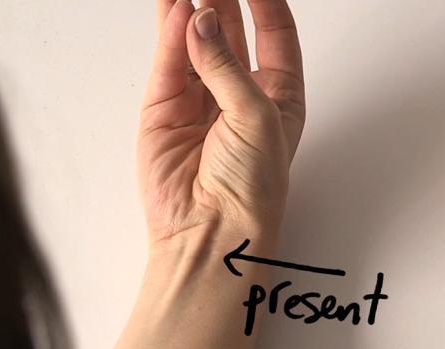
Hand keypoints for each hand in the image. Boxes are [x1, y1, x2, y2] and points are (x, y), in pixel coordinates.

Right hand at [138, 0, 305, 247]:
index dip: (267, 1)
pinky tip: (175, 8)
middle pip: (234, 29)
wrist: (212, 230)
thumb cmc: (252, 189)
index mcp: (279, 96)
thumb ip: (227, 65)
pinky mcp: (165, 106)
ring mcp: (201, 98)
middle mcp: (240, 93)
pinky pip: (169, 60)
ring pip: (195, 39)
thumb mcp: (256, 117)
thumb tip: (202, 19)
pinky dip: (170, 32)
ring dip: (194, 8)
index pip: (276, 33)